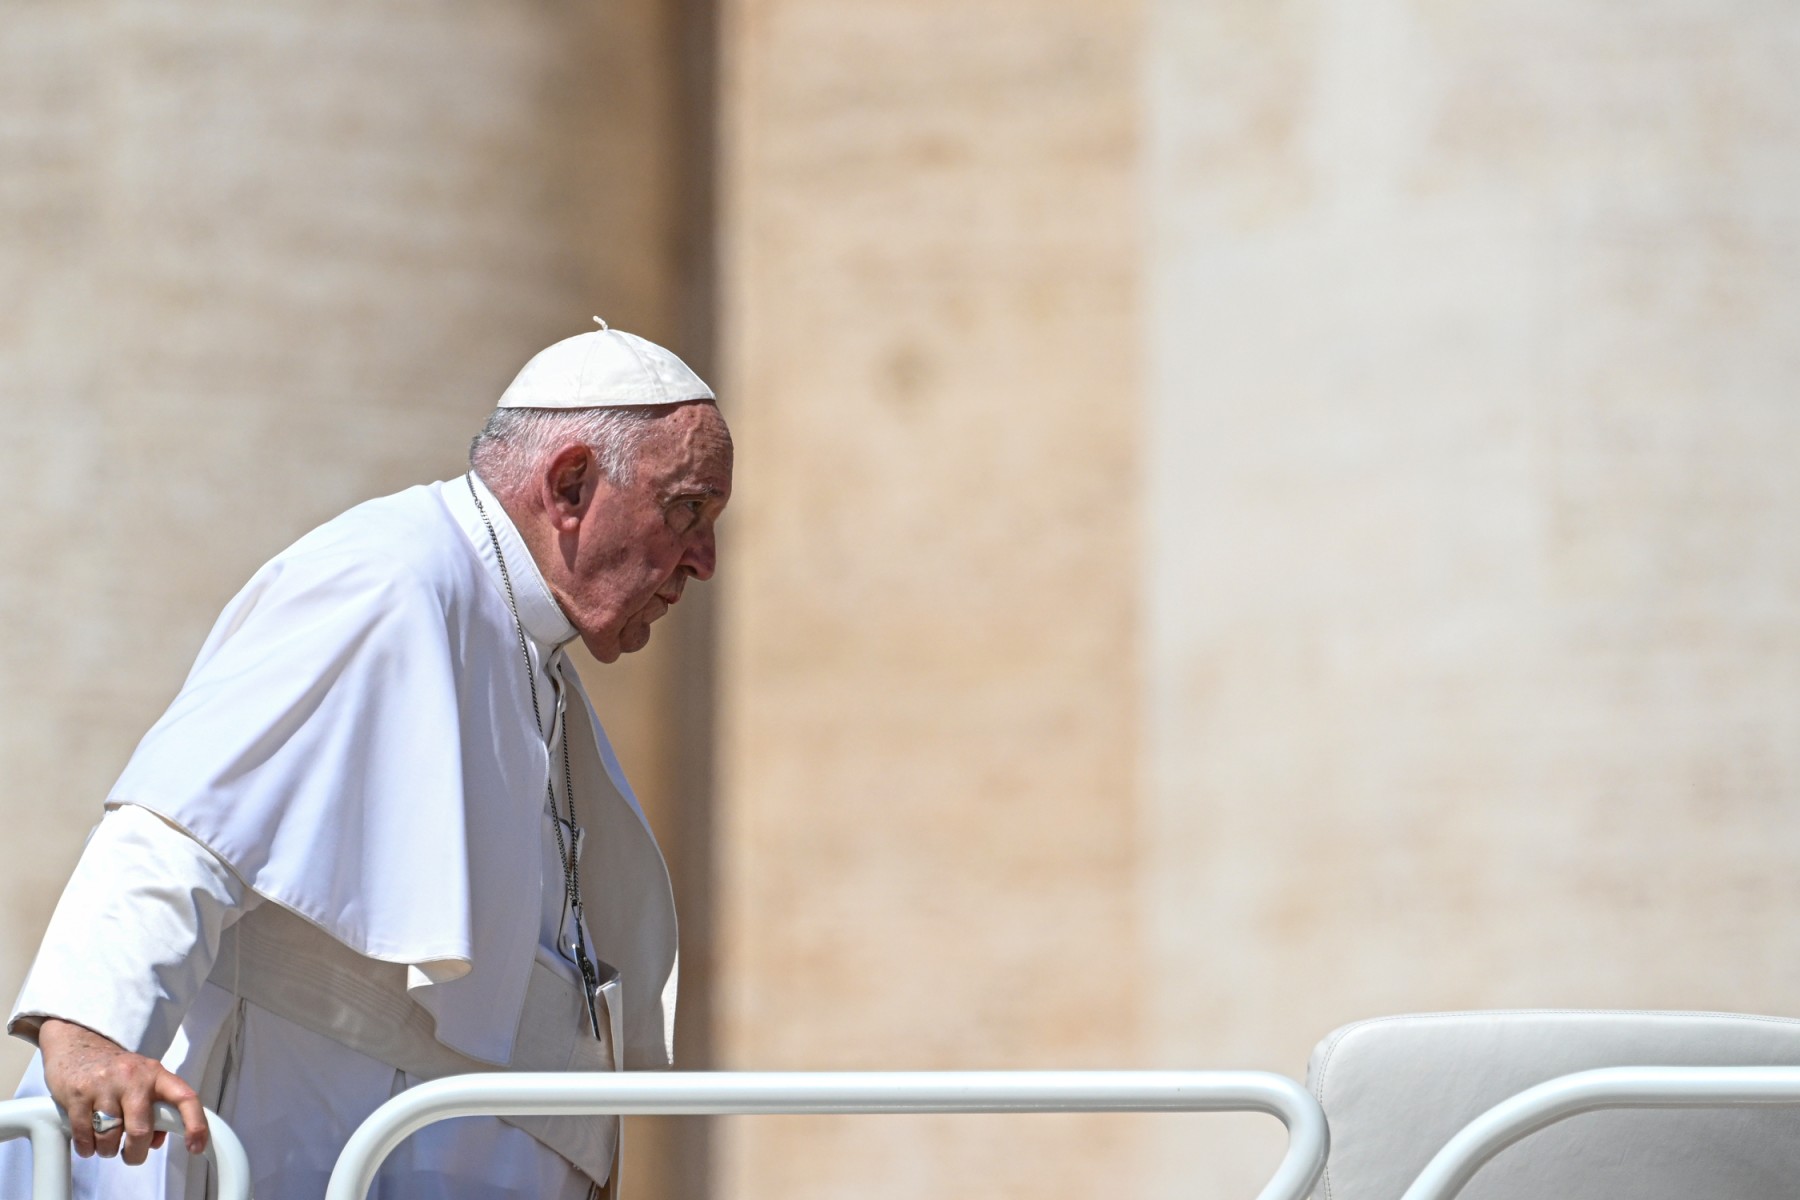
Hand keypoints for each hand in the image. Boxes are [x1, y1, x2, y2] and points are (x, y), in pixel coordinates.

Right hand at [37, 1018, 207, 1164]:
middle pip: (140, 1131)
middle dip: (136, 1153)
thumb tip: (155, 1142)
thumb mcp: (143, 1082)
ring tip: (106, 1144)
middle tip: (132, 1155)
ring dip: (108, 1150)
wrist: (78, 1045)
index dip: (195, 1124)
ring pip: (109, 1137)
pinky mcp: (78, 1095)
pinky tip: (89, 1143)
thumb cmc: (117, 1071)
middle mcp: (134, 1078)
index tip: (196, 1147)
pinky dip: (87, 1148)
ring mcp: (105, 1086)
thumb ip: (156, 1110)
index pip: (185, 1097)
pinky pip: (85, 1136)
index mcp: (157, 1075)